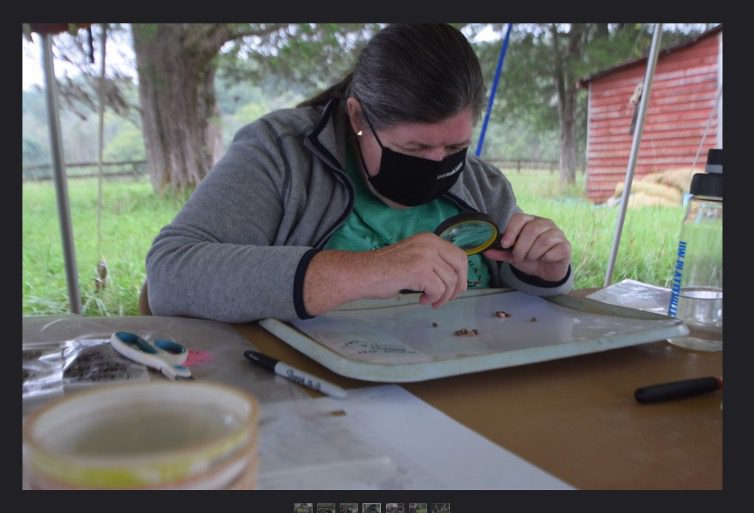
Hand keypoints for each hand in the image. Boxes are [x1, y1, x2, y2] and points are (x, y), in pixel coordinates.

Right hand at [303, 233, 467, 315]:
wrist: (362, 273)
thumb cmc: (383, 269)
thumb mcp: (413, 256)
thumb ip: (431, 261)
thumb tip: (452, 278)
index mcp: (429, 239)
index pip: (459, 255)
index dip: (461, 274)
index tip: (454, 288)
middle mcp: (429, 244)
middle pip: (460, 266)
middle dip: (457, 286)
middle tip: (447, 298)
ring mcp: (425, 256)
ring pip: (450, 281)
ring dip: (442, 297)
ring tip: (429, 301)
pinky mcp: (420, 271)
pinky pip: (438, 290)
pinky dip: (433, 299)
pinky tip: (421, 300)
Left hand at [483, 213, 570, 281]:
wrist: (545, 270)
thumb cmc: (529, 257)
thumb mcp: (512, 255)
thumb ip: (500, 252)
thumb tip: (485, 250)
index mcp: (530, 221)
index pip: (520, 218)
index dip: (511, 231)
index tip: (506, 244)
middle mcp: (545, 223)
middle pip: (531, 229)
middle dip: (521, 247)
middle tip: (519, 257)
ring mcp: (557, 233)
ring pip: (542, 241)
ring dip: (532, 254)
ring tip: (531, 258)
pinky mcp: (565, 246)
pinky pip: (553, 251)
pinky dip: (545, 258)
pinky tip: (544, 259)